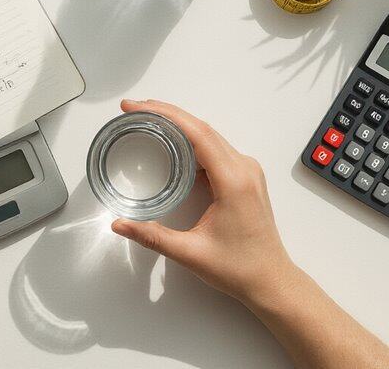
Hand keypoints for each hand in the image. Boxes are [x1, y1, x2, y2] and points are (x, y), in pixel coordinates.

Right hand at [111, 99, 298, 304]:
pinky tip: (173, 143)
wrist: (271, 280)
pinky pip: (216, 149)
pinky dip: (192, 140)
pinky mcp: (246, 177)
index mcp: (233, 181)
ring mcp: (248, 171)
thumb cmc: (237, 268)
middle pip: (202, 128)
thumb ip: (152, 237)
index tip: (137, 107)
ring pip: (210, 136)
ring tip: (148, 119)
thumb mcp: (190, 253)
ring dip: (179, 124)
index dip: (165, 115)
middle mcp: (244, 168)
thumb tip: (118, 224)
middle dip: (167, 113)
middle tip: (134, 108)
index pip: (197, 133)